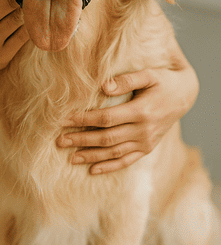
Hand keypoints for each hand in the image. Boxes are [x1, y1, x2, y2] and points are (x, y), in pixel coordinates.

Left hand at [56, 51, 198, 174]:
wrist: (185, 95)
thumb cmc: (163, 81)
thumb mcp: (148, 74)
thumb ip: (127, 80)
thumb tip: (103, 86)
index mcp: (142, 111)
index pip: (106, 119)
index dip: (84, 120)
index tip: (65, 120)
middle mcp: (144, 130)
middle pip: (106, 138)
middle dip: (81, 140)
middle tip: (60, 140)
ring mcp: (146, 142)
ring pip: (114, 153)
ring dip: (91, 156)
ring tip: (70, 158)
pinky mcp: (147, 148)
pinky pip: (127, 161)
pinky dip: (109, 167)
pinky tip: (92, 170)